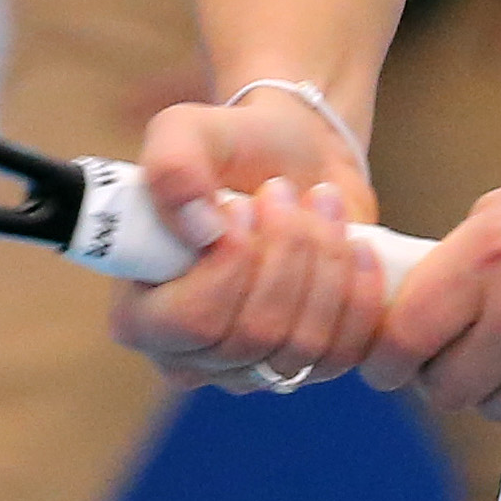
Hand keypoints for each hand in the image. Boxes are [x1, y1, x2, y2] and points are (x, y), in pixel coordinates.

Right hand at [109, 89, 386, 393]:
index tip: (244, 206)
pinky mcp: (310, 366)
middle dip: (286, 252)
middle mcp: (192, 357)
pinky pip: (346, 352)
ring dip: (324, 262)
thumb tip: (200, 228)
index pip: (191, 322)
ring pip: (302, 347)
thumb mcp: (188, 130)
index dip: (229, 266)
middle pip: (253, 336)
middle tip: (285, 190)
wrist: (295, 159)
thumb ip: (172, 166)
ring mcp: (252, 370)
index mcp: (141, 315)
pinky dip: (360, 291)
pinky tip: (357, 243)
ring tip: (321, 201)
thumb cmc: (231, 148)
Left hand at [362, 150, 500, 434]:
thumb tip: (403, 308)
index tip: (387, 364)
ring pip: (495, 410)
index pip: (404, 335)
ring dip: (499, 388)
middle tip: (462, 353)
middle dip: (444, 377)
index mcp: (491, 250)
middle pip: (445, 388)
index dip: (385, 360)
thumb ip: (460, 254)